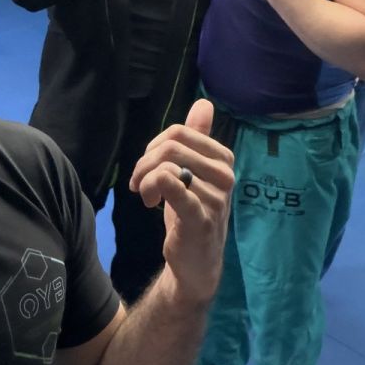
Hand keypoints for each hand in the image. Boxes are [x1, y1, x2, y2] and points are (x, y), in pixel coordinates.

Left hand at [129, 100, 233, 304]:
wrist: (197, 262)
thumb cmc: (193, 213)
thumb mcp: (194, 172)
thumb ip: (198, 137)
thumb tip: (204, 102)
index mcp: (223, 158)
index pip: (178, 132)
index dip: (153, 147)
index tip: (147, 168)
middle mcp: (225, 174)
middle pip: (171, 147)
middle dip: (144, 163)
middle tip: (138, 184)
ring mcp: (216, 197)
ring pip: (166, 166)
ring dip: (144, 182)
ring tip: (145, 198)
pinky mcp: (201, 218)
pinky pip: (173, 185)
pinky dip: (154, 187)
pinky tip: (150, 202)